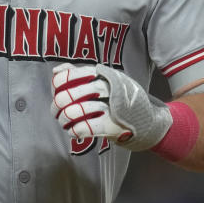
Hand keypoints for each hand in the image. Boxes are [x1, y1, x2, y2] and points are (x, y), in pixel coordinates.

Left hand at [51, 63, 171, 151]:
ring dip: (64, 120)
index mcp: (101, 74)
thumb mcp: (105, 79)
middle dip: (56, 107)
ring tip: (66, 122)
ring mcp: (109, 106)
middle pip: (66, 96)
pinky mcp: (111, 126)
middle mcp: (104, 87)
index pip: (66, 77)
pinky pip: (83, 128)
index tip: (57, 93)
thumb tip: (56, 71)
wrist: (147, 120)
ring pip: (72, 113)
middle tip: (57, 112)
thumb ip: (80, 73)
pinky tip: (75, 131)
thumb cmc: (120, 99)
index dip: (56, 86)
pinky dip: (74, 131)